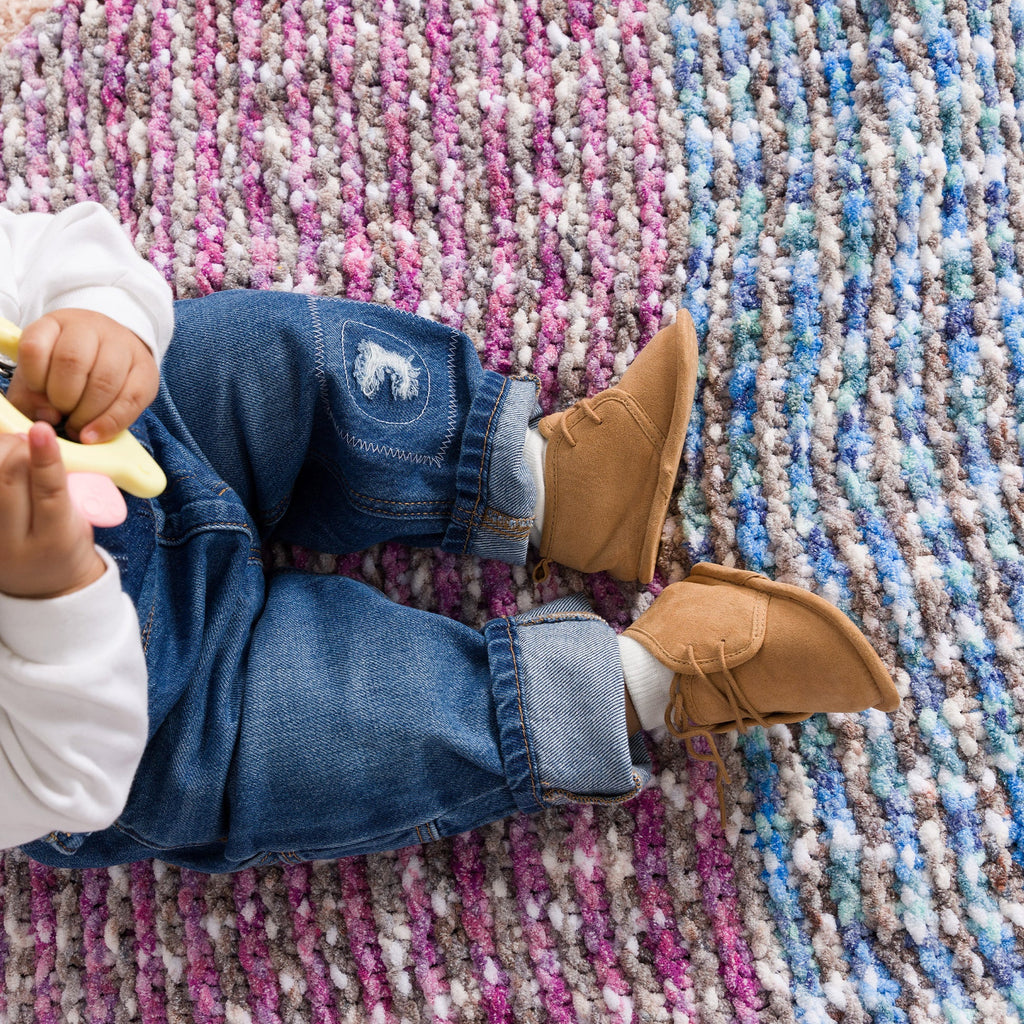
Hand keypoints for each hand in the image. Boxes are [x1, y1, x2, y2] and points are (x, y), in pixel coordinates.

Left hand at [0, 422, 104, 598]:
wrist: (45, 587)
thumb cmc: (67, 548)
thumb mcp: (81, 522)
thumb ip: (65, 488)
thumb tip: (41, 447)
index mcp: (55, 541)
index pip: (49, 492)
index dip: (45, 459)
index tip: (41, 431)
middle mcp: (14, 544)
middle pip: (7, 481)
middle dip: (15, 449)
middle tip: (26, 439)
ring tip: (11, 447)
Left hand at [7, 308, 158, 443]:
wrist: (110, 355)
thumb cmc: (65, 372)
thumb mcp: (38, 379)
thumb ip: (31, 399)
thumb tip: (49, 417)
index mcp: (54, 324)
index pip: (35, 347)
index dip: (33, 379)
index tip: (39, 394)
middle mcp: (90, 327)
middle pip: (71, 361)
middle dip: (63, 399)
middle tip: (62, 415)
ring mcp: (122, 344)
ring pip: (104, 380)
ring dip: (87, 414)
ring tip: (79, 428)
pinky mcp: (146, 368)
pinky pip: (130, 398)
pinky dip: (110, 423)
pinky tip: (95, 434)